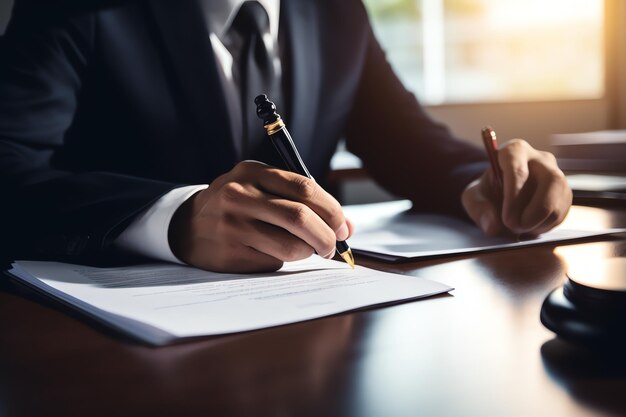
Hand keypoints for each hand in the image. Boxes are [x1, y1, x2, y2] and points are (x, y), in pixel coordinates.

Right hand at [168, 161, 352, 272]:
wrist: (188, 225)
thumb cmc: (238, 205)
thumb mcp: (261, 188)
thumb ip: (301, 200)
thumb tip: (346, 227)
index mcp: (252, 171)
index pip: (305, 188)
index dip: (332, 210)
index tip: (343, 227)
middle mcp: (239, 195)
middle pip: (300, 217)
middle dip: (326, 236)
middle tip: (332, 246)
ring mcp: (233, 225)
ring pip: (290, 246)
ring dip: (308, 252)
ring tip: (306, 250)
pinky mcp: (230, 253)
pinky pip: (273, 262)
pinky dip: (285, 261)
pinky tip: (275, 254)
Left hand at [462, 139, 571, 236]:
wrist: (500, 194)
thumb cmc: (486, 191)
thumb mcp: (473, 198)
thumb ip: (479, 209)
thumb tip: (493, 225)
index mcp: (514, 151)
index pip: (518, 167)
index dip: (514, 195)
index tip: (507, 218)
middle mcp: (540, 159)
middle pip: (551, 180)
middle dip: (535, 210)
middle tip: (516, 227)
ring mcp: (557, 174)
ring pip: (560, 197)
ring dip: (542, 220)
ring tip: (521, 229)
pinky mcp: (564, 193)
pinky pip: (563, 210)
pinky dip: (547, 225)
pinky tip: (530, 227)